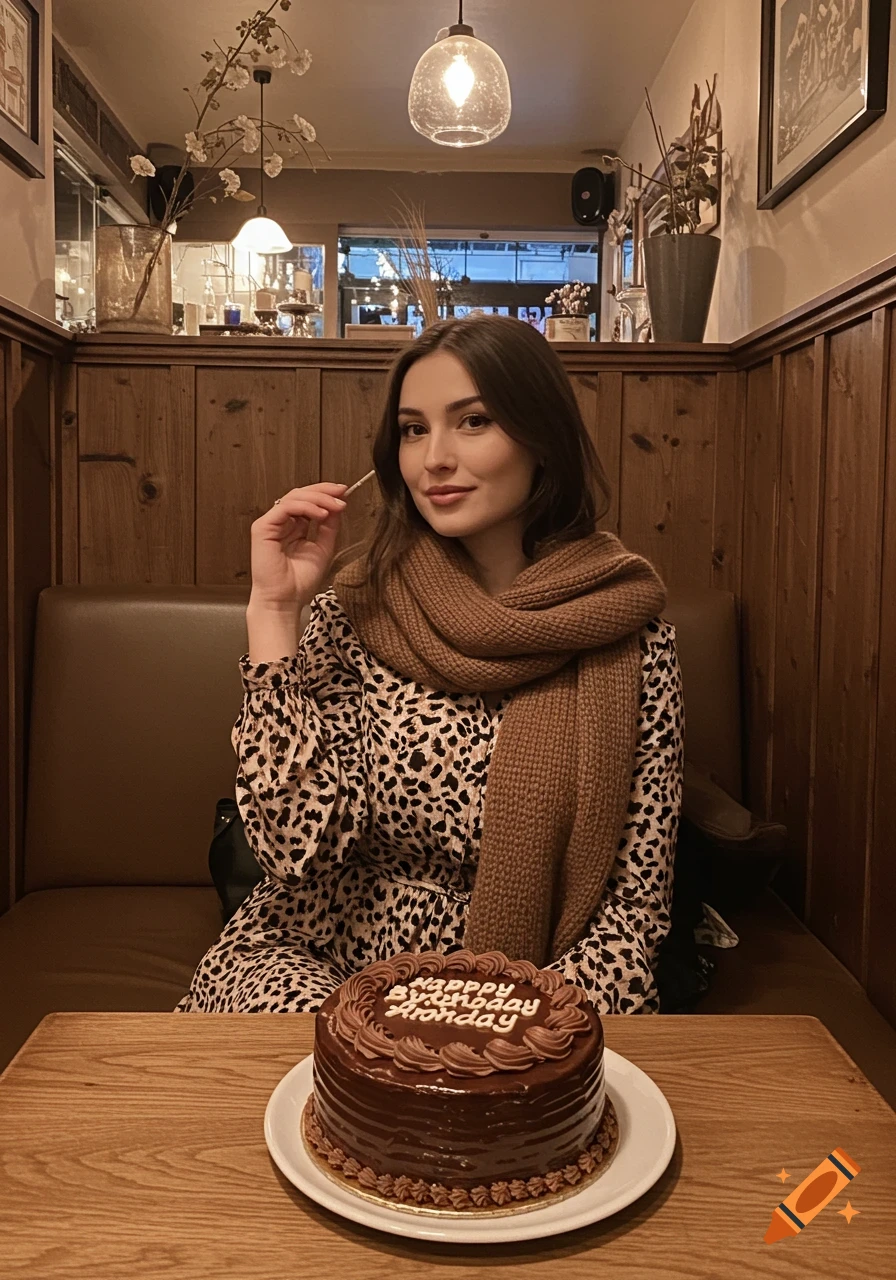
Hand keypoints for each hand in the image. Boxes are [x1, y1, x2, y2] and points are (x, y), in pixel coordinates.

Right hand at [248, 483, 347, 609]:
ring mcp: (270, 524)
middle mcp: (281, 523)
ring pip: (294, 497)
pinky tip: (322, 514)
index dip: (326, 495)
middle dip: (324, 491)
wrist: (285, 601)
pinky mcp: (262, 527)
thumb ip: (329, 527)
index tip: (345, 494)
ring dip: (318, 499)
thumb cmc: (299, 583)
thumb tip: (338, 506)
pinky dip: (306, 507)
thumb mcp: (323, 548)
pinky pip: (285, 508)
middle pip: (300, 495)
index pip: (308, 502)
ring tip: (336, 506)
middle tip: (342, 493)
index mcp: (293, 528)